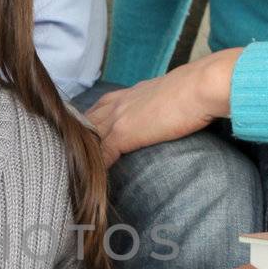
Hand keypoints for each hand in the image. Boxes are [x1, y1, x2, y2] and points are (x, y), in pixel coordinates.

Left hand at [85, 49, 241, 168]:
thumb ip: (157, 106)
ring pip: (87, 139)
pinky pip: (101, 155)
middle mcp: (116, 104)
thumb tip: (165, 115)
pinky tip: (90, 182)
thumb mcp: (167, 96)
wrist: (201, 86)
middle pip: (83, 124)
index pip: (96, 110)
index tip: (80, 139)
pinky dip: (95, 169)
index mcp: (127, 95)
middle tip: (66, 158)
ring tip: (73, 172)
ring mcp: (117, 118)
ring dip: (80, 155)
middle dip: (74, 140)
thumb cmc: (195, 90)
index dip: (87, 126)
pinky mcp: (123, 133)